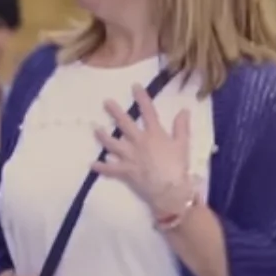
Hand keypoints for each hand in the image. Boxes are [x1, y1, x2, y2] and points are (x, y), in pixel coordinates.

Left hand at [92, 84, 194, 216]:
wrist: (170, 189)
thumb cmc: (178, 167)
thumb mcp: (183, 144)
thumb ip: (181, 127)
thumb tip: (184, 109)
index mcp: (154, 134)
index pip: (148, 112)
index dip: (141, 98)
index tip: (134, 86)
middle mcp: (139, 142)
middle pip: (125, 124)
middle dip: (115, 112)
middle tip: (106, 102)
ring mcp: (130, 156)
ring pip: (113, 144)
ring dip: (103, 136)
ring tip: (95, 129)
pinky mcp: (125, 171)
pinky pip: (110, 168)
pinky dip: (101, 167)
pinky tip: (92, 164)